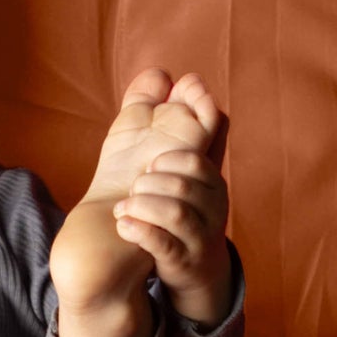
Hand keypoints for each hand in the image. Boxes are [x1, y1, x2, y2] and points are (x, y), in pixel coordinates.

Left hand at [90, 68, 232, 321]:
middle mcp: (213, 207)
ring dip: (143, 206)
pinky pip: (164, 244)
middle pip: (185, 184)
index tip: (149, 163)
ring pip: (176, 213)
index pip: (196, 160)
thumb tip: (158, 73)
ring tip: (124, 208)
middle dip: (153, 183)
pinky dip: (140, 232)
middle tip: (134, 187)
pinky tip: (124, 225)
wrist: (190, 263)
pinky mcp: (184, 260)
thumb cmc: (175, 205)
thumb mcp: (175, 165)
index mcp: (210, 181)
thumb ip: (166, 120)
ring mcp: (200, 235)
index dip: (169, 158)